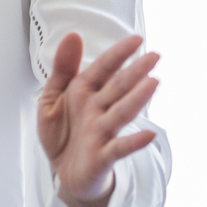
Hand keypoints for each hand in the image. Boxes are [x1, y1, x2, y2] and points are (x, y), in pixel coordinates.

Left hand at [37, 32, 160, 206]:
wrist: (62, 170)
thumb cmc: (62, 131)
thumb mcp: (52, 97)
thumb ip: (62, 68)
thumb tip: (74, 35)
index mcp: (85, 91)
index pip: (103, 68)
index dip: (118, 54)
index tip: (136, 39)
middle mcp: (97, 109)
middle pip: (118, 87)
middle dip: (134, 72)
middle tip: (154, 56)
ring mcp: (101, 132)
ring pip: (121, 113)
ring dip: (136, 99)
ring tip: (153, 83)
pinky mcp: (102, 156)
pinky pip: (119, 148)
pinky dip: (133, 142)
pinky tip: (149, 135)